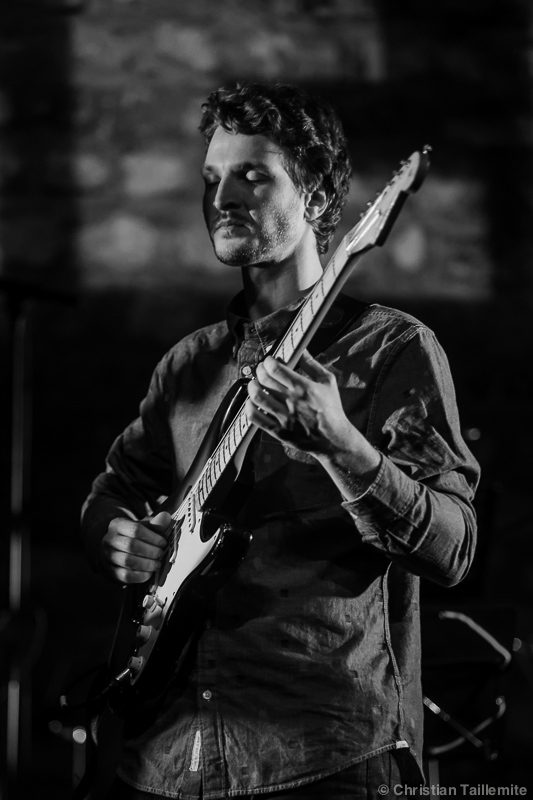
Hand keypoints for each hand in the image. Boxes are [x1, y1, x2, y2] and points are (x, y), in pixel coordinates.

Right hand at [100, 510, 171, 583]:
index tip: (163, 543)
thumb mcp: (143, 526)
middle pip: (131, 545)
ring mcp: (108, 556)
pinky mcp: (111, 571)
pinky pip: (125, 575)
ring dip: (147, 564)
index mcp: (117, 525)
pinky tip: (149, 573)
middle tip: (161, 554)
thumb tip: (166, 517)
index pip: (135, 529)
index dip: (152, 537)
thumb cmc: (134, 536)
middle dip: (150, 551)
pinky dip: (140, 576)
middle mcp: (109, 540)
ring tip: (157, 564)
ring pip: (127, 561)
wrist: (118, 549)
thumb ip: (156, 523)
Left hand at [245, 350, 359, 456]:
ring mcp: (284, 417)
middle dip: (259, 370)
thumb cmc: (331, 410)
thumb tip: (302, 349)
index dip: (268, 361)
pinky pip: (256, 418)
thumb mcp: (328, 382)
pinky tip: (251, 402)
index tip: (269, 360)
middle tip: (261, 369)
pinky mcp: (279, 431)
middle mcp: (292, 402)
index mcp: (304, 388)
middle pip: (264, 380)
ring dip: (251, 387)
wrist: (333, 439)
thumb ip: (313, 365)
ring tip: (254, 384)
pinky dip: (249, 407)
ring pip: (257, 397)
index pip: (276, 369)